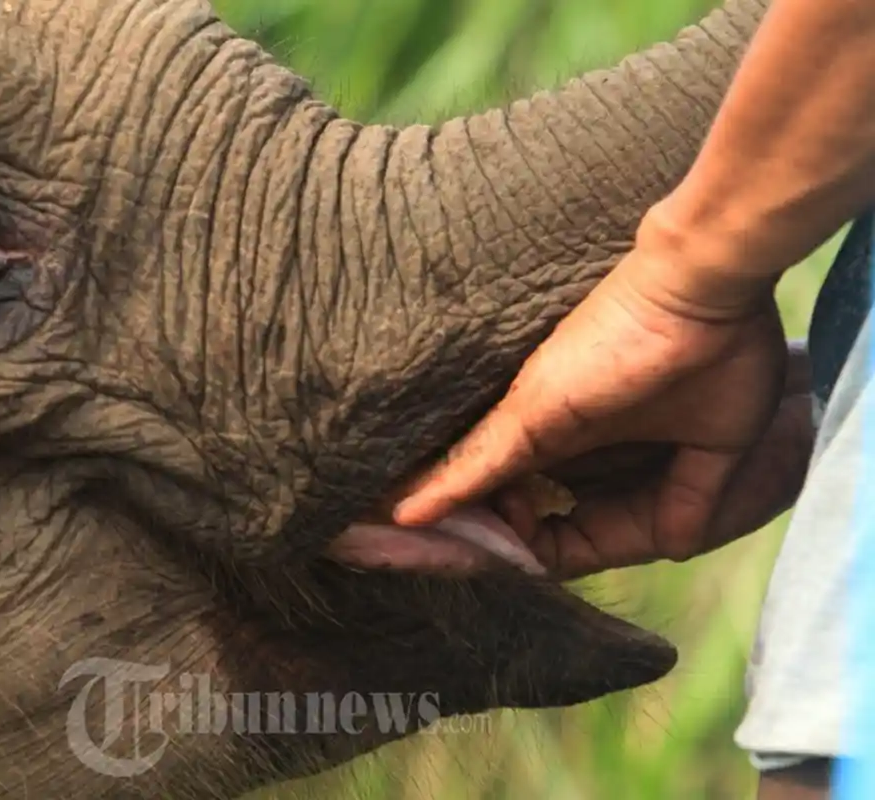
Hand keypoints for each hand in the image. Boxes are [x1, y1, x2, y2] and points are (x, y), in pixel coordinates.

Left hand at [392, 244, 812, 577]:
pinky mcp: (530, 411)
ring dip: (449, 529)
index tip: (533, 567)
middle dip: (476, 546)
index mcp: (597, 451)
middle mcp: (557, 442)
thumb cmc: (721, 351)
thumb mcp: (714, 446)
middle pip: (503, 511)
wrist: (712, 289)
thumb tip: (679, 545)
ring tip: (407, 555)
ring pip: (476, 492)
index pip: (558, 528)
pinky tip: (405, 520)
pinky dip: (442, 494)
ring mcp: (538, 426)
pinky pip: (474, 464)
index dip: (546, 556)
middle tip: (436, 564)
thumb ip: (688, 498)